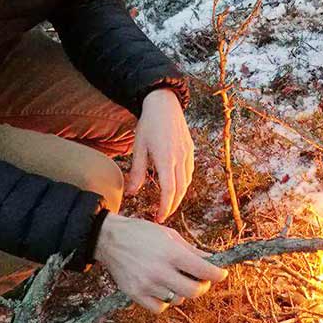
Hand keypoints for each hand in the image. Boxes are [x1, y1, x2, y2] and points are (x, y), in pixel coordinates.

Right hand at [95, 213, 226, 313]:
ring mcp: (146, 284)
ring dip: (182, 291)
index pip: (203, 270)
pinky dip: (165, 301)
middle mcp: (159, 271)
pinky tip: (163, 289)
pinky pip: (159, 308)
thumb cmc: (142, 233)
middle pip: (193, 291)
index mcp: (171, 253)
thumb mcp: (169, 234)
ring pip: (177, 300)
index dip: (218, 274)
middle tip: (202, 280)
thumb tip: (211, 259)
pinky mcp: (134, 294)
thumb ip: (191, 249)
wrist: (109, 238)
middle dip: (203, 287)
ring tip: (176, 279)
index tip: (222, 274)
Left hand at [126, 89, 193, 222]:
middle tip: (163, 215)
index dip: (165, 207)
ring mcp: (188, 153)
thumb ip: (136, 172)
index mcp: (165, 159)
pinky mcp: (191, 149)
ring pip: (187, 182)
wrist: (164, 104)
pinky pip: (190, 172)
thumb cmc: (149, 125)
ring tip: (168, 203)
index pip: (169, 191)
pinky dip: (184, 183)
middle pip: (180, 190)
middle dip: (172, 206)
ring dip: (179, 196)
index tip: (159, 218)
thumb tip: (131, 193)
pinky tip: (176, 185)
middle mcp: (180, 158)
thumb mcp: (138, 148)